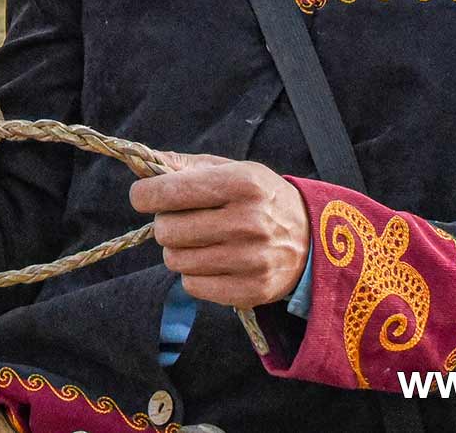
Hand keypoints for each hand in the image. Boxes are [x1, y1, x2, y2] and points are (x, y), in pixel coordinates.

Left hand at [128, 151, 310, 309]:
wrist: (312, 239)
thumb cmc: (260, 198)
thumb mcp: (233, 170)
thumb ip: (187, 166)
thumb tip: (144, 165)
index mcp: (242, 183)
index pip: (170, 191)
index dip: (145, 194)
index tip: (142, 196)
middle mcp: (248, 221)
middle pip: (167, 230)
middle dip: (166, 223)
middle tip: (182, 220)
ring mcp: (251, 259)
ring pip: (175, 260)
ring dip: (178, 250)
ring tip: (199, 241)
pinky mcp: (250, 290)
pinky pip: (192, 286)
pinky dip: (194, 275)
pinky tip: (212, 262)